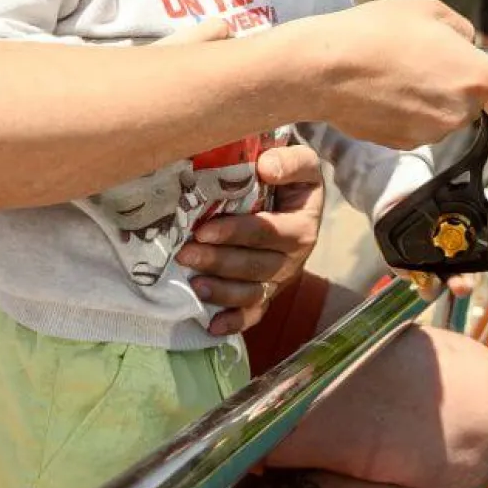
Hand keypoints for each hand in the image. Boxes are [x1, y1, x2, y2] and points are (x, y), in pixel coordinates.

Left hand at [177, 142, 324, 336]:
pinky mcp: (268, 292)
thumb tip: (266, 168)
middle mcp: (294, 258)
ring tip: (193, 285)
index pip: (269, 232)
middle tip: (185, 254)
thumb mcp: (302, 160)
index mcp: (302, 225)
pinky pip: (255, 313)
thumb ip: (290, 161)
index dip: (236, 233)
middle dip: (219, 262)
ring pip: (252, 293)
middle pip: (256, 267)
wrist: (292, 195)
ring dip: (222, 292)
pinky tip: (212, 327)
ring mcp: (280, 279)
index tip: (204, 230)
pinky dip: (235, 323)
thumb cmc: (289, 176)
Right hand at [262, 0, 487, 148]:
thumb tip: (468, 43)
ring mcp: (430, 132)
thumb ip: (461, 29)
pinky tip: (384, 90)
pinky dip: (407, 114)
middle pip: (474, 107)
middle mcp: (458, 111)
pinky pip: (417, 128)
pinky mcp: (403, 144)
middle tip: (427, 62)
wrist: (324, 68)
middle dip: (458, 88)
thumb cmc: (374, 32)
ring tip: (399, 72)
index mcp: (474, 76)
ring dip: (431, 100)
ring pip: (444, 118)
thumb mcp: (427, 8)